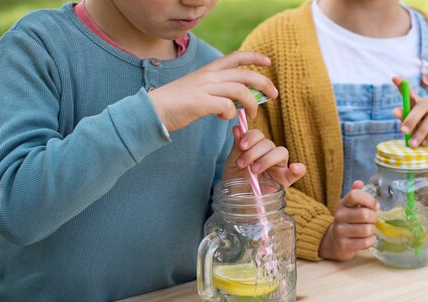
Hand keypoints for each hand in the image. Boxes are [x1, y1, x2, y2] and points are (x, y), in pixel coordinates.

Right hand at [148, 51, 277, 131]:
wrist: (154, 110)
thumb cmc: (176, 103)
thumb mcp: (197, 88)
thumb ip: (215, 89)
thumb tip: (233, 101)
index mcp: (208, 70)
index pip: (236, 57)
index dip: (254, 58)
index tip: (268, 62)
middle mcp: (209, 76)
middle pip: (245, 75)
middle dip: (263, 84)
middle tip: (273, 95)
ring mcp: (205, 88)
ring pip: (240, 91)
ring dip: (251, 104)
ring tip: (251, 115)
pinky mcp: (201, 103)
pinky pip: (227, 107)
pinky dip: (230, 115)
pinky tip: (224, 119)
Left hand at [223, 126, 305, 188]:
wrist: (237, 203)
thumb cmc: (235, 183)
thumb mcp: (232, 165)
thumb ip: (236, 148)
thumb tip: (237, 128)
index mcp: (256, 149)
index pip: (258, 135)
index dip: (251, 136)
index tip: (241, 146)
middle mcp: (269, 155)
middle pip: (268, 143)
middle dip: (254, 151)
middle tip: (243, 164)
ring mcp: (279, 167)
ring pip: (281, 152)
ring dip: (267, 159)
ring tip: (255, 171)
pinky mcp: (286, 180)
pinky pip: (297, 172)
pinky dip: (299, 168)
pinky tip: (294, 168)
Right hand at [319, 181, 378, 260]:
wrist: (333, 242)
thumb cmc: (347, 222)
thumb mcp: (349, 206)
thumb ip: (355, 194)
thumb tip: (359, 182)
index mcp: (343, 204)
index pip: (355, 195)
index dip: (369, 199)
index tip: (375, 206)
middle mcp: (340, 216)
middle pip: (364, 214)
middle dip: (374, 218)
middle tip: (372, 221)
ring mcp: (341, 231)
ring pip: (367, 230)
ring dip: (372, 231)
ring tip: (368, 230)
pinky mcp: (344, 245)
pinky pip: (365, 242)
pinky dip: (371, 241)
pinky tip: (367, 239)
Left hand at [391, 76, 427, 156]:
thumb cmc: (423, 136)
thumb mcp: (412, 129)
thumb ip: (405, 120)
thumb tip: (395, 110)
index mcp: (418, 105)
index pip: (410, 93)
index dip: (403, 85)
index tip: (394, 78)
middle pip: (422, 105)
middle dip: (411, 118)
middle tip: (403, 131)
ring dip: (420, 132)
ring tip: (413, 144)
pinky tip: (425, 142)